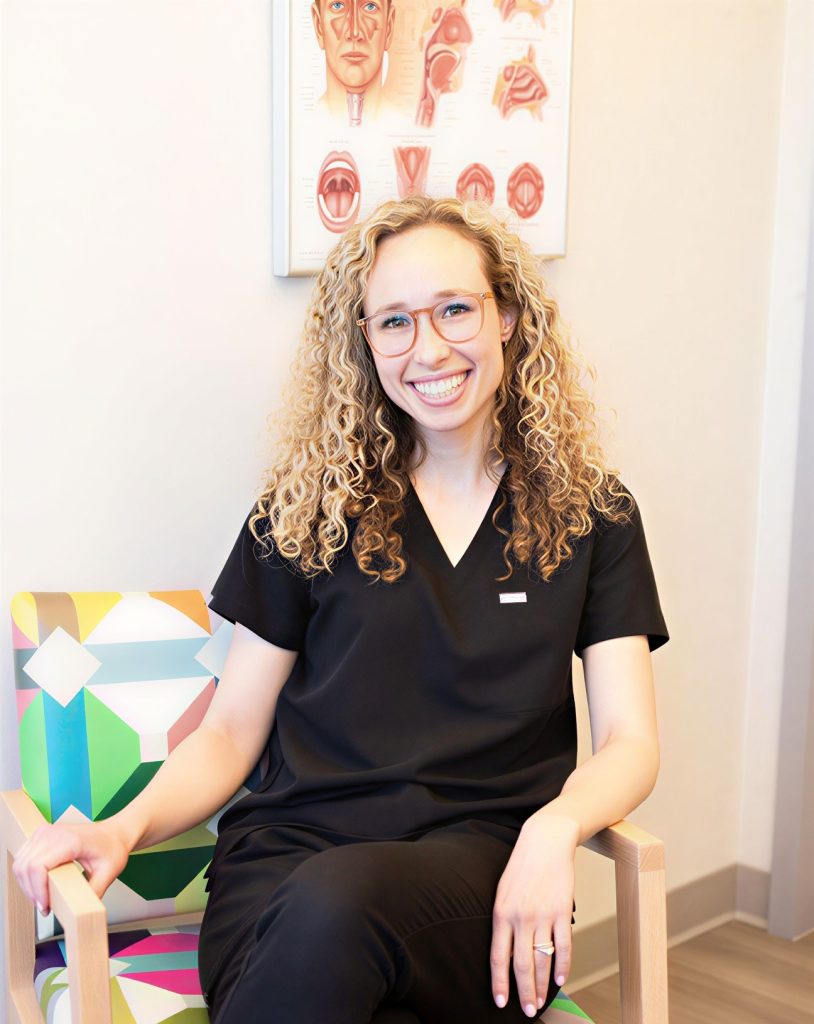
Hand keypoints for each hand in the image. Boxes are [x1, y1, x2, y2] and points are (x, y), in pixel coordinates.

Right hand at [12, 819, 131, 916]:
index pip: (38, 866)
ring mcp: (46, 832)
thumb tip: (81, 911)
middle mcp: (54, 833)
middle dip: (31, 892)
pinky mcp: (41, 835)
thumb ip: (94, 892)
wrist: (115, 832)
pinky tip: (38, 886)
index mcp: (70, 840)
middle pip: (26, 867)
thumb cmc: (112, 848)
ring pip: (21, 863)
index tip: (46, 907)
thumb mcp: (109, 873)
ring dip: (27, 885)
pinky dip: (26, 875)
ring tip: (42, 898)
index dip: (37, 891)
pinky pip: (23, 857)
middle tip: (45, 907)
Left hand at [490, 814, 577, 1015]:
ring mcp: (542, 915)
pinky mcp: (561, 911)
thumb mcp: (502, 891)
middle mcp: (520, 917)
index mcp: (501, 913)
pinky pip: (563, 945)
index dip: (499, 982)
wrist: (544, 841)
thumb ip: (503, 921)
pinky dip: (562, 965)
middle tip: (527, 1011)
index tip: (501, 1002)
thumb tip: (504, 952)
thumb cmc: (521, 867)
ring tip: (541, 1001)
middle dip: (524, 992)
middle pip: (521, 964)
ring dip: (542, 985)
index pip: (498, 956)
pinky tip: (560, 979)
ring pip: (542, 959)